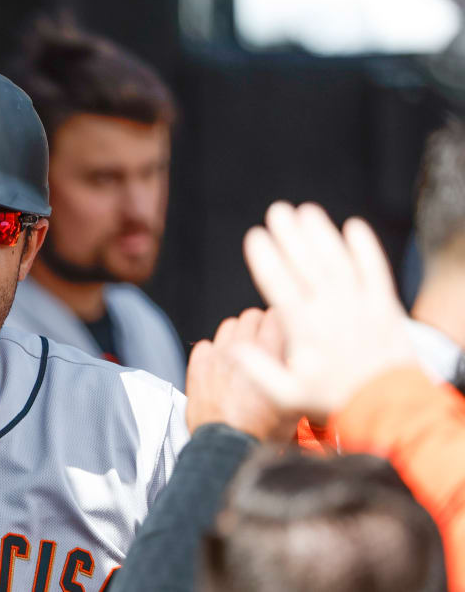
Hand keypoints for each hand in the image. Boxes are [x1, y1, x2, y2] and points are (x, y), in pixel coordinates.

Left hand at [186, 307, 295, 440]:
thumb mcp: (296, 402)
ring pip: (228, 326)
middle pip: (251, 316)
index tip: (285, 333)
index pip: (277, 316)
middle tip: (266, 342)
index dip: (283, 324)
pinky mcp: (197, 366)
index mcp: (268, 351)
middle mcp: (240, 347)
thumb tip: (299, 362)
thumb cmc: (264, 429)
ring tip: (244, 352)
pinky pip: (205, 345)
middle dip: (260, 326)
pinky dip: (213, 352)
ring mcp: (216, 355)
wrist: (228, 446)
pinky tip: (221, 366)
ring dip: (237, 335)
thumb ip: (297, 375)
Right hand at [232, 202, 417, 420]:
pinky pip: (376, 270)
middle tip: (277, 211)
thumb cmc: (332, 400)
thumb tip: (232, 348)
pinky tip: (354, 226)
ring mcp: (361, 306)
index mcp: (306, 330)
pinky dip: (366, 248)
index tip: (254, 236)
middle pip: (308, 265)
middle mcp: (333, 312)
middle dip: (291, 236)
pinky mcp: (385, 306)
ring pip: (339, 262)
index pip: (280, 286)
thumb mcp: (288, 395)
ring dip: (322, 235)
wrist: (389, 408)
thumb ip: (259, 371)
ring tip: (306, 211)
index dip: (266, 259)